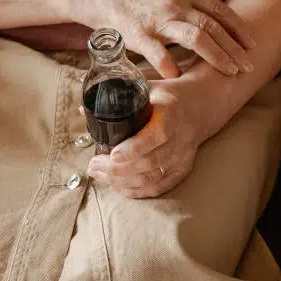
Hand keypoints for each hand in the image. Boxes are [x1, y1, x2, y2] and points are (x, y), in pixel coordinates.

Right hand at [73, 0, 255, 79]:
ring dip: (217, 56)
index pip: (219, 9)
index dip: (238, 27)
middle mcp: (174, 2)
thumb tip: (200, 20)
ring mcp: (156, 17)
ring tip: (231, 72)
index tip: (252, 43)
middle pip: (213, 25)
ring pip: (196, 36)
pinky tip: (181, 76)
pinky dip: (171, 64)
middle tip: (249, 65)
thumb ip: (181, 2)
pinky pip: (157, 51)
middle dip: (235, 47)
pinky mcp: (136, 31)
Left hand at [86, 77, 207, 197]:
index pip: (156, 135)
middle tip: (93, 165)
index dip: (134, 148)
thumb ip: (116, 98)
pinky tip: (118, 186)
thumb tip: (81, 109)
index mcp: (171, 114)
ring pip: (151, 178)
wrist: (198, 107)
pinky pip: (159, 187)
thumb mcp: (145, 89)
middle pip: (149, 161)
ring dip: (122, 181)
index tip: (112, 155)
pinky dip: (137, 191)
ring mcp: (182, 156)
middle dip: (117, 169)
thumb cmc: (165, 97)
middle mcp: (180, 138)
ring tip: (99, 174)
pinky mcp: (182, 170)